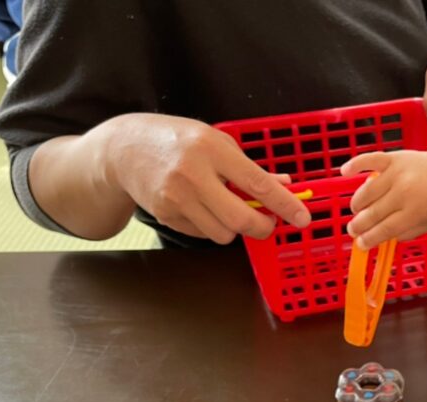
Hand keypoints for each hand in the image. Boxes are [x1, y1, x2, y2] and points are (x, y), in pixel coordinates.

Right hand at [100, 113, 310, 243]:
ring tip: (224, 207)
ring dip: (233, 228)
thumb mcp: (215, 142)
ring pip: (223, 234)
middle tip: (266, 222)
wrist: (123, 150)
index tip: (303, 218)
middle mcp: (193, 175)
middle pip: (241, 219)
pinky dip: (210, 226)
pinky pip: (202, 234)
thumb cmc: (177, 141)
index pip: (258, 183)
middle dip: (261, 226)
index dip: (284, 204)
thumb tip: (285, 187)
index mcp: (212, 149)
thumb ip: (250, 167)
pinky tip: (199, 207)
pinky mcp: (166, 215)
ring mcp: (177, 198)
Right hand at [340, 149, 426, 249]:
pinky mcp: (393, 157)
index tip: (360, 244)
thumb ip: (407, 233)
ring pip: (367, 192)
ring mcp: (397, 173)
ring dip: (356, 204)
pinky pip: (370, 159)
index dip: (370, 238)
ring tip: (356, 211)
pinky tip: (343, 172)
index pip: (386, 229)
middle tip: (352, 231)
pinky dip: (355, 164)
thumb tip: (382, 238)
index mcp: (416, 211)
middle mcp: (405, 191)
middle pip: (373, 213)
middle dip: (359, 225)